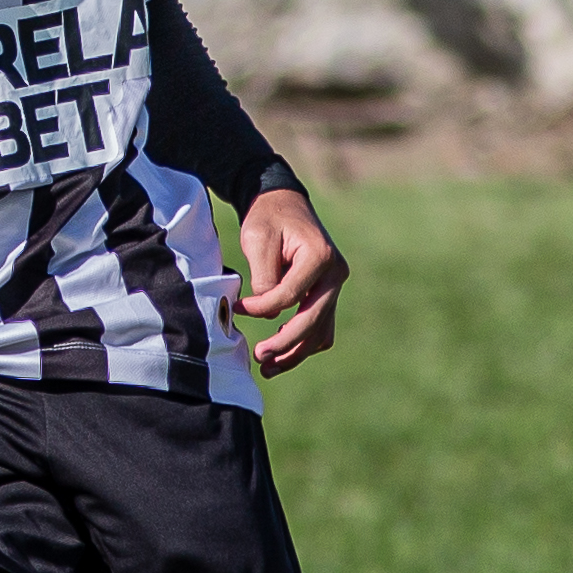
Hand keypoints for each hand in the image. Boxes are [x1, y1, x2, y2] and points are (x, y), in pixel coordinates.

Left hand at [232, 188, 346, 378]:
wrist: (282, 204)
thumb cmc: (268, 219)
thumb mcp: (257, 239)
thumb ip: (264, 277)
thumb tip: (268, 314)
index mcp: (320, 256)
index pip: (291, 295)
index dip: (262, 308)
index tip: (237, 308)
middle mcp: (335, 273)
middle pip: (313, 320)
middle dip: (284, 343)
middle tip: (259, 356)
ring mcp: (335, 286)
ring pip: (320, 331)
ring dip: (296, 352)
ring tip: (268, 367)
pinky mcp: (328, 295)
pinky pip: (322, 328)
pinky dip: (304, 344)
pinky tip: (282, 355)